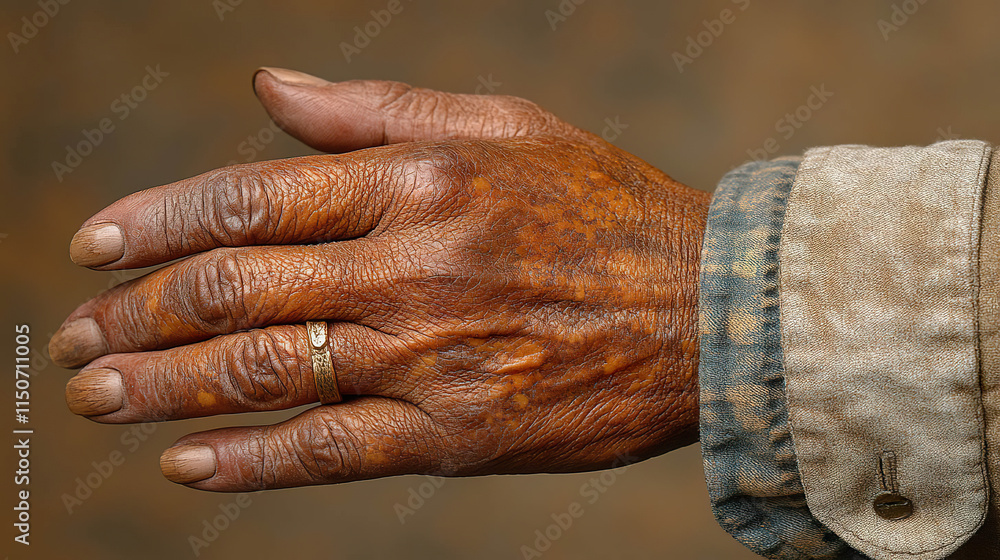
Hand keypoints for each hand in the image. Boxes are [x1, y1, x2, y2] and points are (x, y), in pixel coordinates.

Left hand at [52, 68, 708, 490]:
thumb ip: (374, 107)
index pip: (247, 195)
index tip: (95, 245)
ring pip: (260, 373)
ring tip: (96, 390)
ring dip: (160, 386)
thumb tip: (268, 88)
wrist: (705, 310)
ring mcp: (426, 354)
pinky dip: (245, 459)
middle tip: (78, 331)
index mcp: (414, 179)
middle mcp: (407, 265)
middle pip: (231, 290)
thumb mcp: (502, 124)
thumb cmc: (604, 207)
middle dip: (136, 312)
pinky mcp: (453, 432)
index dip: (156, 222)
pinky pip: (325, 450)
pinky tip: (185, 464)